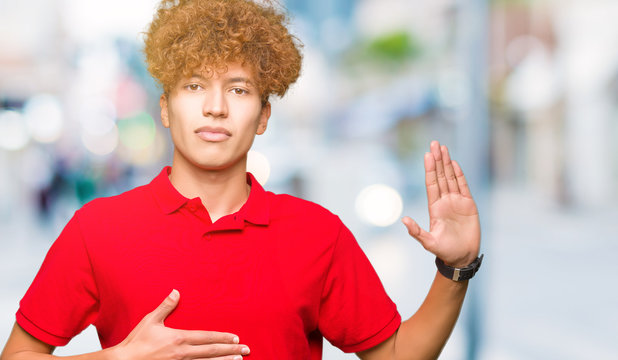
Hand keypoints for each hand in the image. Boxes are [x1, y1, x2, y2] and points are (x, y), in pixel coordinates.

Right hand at [112, 290, 249, 359]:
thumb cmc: (136, 342)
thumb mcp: (151, 320)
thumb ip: (166, 307)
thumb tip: (176, 292)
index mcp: (179, 339)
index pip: (206, 338)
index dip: (223, 338)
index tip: (236, 338)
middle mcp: (182, 353)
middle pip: (212, 352)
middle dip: (231, 351)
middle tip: (246, 350)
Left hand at [402, 141, 480, 267]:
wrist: (462, 257)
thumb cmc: (444, 251)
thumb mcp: (428, 242)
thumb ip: (416, 232)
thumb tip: (404, 220)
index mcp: (434, 208)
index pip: (431, 184)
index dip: (429, 169)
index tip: (427, 155)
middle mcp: (444, 201)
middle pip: (440, 176)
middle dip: (437, 160)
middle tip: (435, 143)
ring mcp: (456, 202)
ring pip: (451, 178)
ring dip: (447, 163)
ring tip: (443, 148)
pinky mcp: (469, 205)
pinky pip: (463, 186)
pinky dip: (460, 175)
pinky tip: (455, 163)